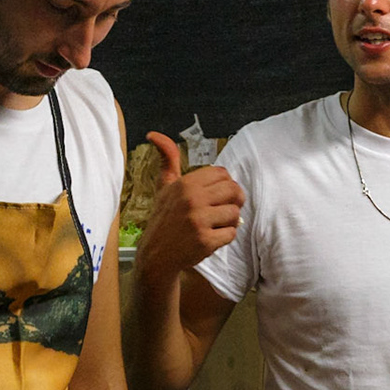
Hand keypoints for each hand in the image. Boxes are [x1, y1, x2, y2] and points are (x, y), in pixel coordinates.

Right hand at [137, 132, 243, 285]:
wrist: (157, 255)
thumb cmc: (164, 218)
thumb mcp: (164, 186)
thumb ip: (168, 160)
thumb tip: (154, 134)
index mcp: (185, 184)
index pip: (223, 174)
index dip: (225, 184)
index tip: (217, 195)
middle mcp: (192, 199)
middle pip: (234, 190)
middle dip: (235, 201)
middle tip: (224, 210)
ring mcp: (199, 221)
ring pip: (235, 213)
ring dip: (230, 221)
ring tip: (215, 225)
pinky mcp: (205, 241)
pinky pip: (232, 233)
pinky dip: (225, 237)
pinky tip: (211, 238)